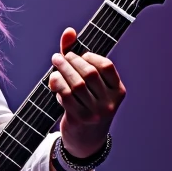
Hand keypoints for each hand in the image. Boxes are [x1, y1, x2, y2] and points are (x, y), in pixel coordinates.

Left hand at [48, 28, 125, 158]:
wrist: (86, 140)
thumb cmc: (86, 104)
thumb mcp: (89, 84)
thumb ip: (77, 56)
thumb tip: (68, 30)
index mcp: (118, 91)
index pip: (106, 66)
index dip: (89, 56)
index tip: (77, 54)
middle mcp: (110, 102)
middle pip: (88, 74)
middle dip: (71, 61)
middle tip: (59, 57)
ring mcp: (96, 112)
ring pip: (76, 85)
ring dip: (62, 71)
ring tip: (55, 63)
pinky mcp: (79, 118)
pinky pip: (65, 96)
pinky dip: (57, 85)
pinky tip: (53, 80)